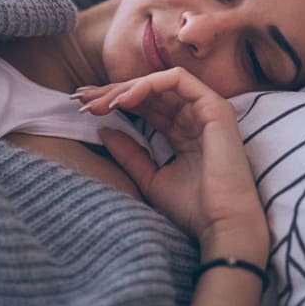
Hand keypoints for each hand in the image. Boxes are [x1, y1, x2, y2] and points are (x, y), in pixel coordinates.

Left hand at [75, 68, 268, 256]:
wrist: (221, 225)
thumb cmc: (192, 209)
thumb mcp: (150, 178)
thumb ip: (130, 154)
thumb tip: (104, 130)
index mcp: (183, 132)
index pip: (146, 107)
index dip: (115, 102)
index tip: (84, 108)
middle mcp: (195, 116)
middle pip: (149, 92)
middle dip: (113, 92)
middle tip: (83, 100)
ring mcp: (207, 109)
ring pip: (159, 82)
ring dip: (125, 88)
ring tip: (99, 102)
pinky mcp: (214, 106)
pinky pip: (177, 80)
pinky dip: (148, 85)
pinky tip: (124, 100)